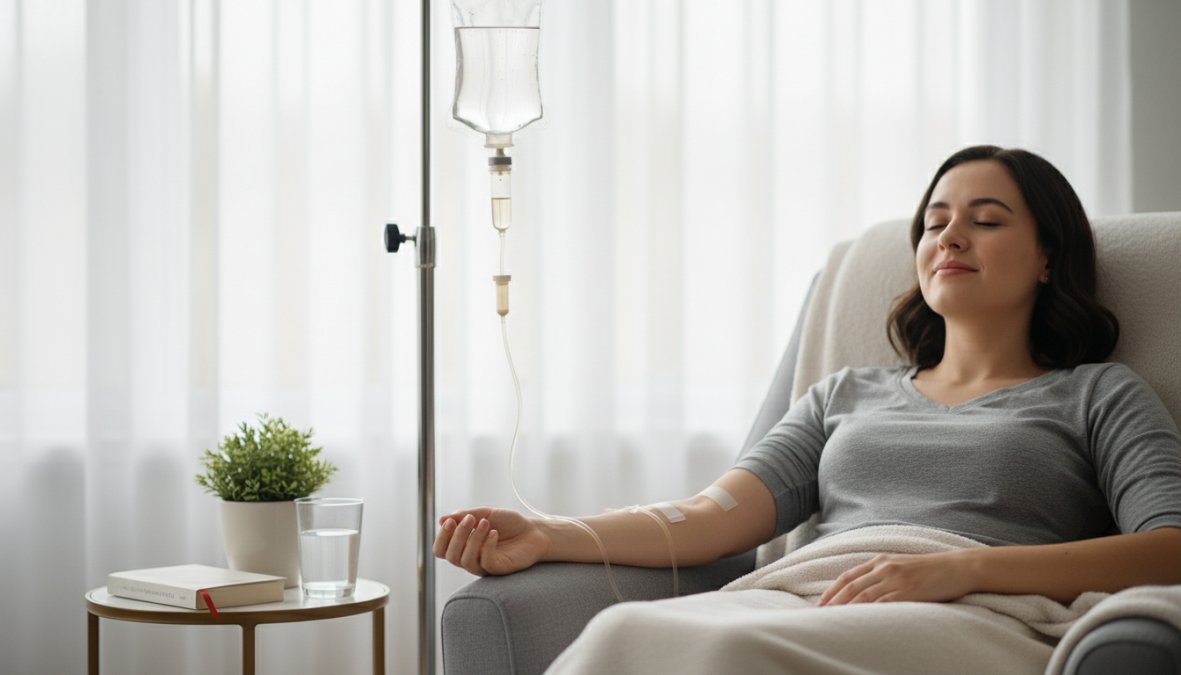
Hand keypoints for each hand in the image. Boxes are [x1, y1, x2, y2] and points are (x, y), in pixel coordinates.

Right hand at [433, 507, 548, 575]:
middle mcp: (471, 558)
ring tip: (486, 523)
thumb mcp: (485, 513)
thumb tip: (441, 519)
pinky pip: (485, 562)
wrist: (534, 531)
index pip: (441, 550)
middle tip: (471, 519)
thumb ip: (463, 516)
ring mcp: (484, 565)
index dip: (442, 537)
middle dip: (458, 535)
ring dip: (473, 538)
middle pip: (450, 556)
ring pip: (466, 560)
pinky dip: (487, 545)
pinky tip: (495, 533)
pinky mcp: (498, 569)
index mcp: (464, 546)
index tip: (451, 521)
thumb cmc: (509, 523)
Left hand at [817, 550, 975, 605]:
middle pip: (851, 587)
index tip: (821, 603)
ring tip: (834, 620)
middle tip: (820, 615)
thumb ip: (882, 573)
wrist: (958, 567)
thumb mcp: (901, 564)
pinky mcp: (909, 592)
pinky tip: (860, 621)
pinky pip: (884, 604)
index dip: (832, 590)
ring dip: (847, 609)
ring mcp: (896, 580)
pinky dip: (869, 613)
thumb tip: (864, 589)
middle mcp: (885, 568)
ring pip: (864, 596)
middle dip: (833, 602)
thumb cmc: (931, 569)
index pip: (849, 576)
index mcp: (881, 560)